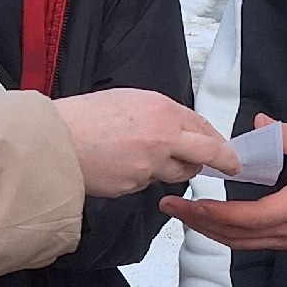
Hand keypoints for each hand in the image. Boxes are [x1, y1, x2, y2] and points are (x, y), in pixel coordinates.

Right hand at [55, 90, 238, 197]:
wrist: (54, 142)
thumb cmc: (82, 118)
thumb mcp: (126, 99)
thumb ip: (156, 114)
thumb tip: (176, 127)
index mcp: (161, 109)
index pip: (202, 125)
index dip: (215, 137)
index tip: (224, 144)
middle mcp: (163, 137)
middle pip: (208, 152)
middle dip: (225, 160)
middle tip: (232, 166)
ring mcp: (151, 165)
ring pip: (179, 173)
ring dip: (177, 170)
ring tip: (153, 160)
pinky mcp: (136, 186)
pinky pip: (148, 184)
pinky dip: (142, 178)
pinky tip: (122, 166)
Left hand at [161, 122, 286, 252]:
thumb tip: (260, 123)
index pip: (251, 217)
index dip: (220, 213)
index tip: (194, 202)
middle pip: (236, 235)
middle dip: (200, 222)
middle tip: (170, 206)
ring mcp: (284, 240)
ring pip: (238, 243)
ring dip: (207, 230)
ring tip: (181, 213)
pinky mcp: (283, 243)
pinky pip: (246, 244)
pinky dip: (222, 234)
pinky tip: (206, 222)